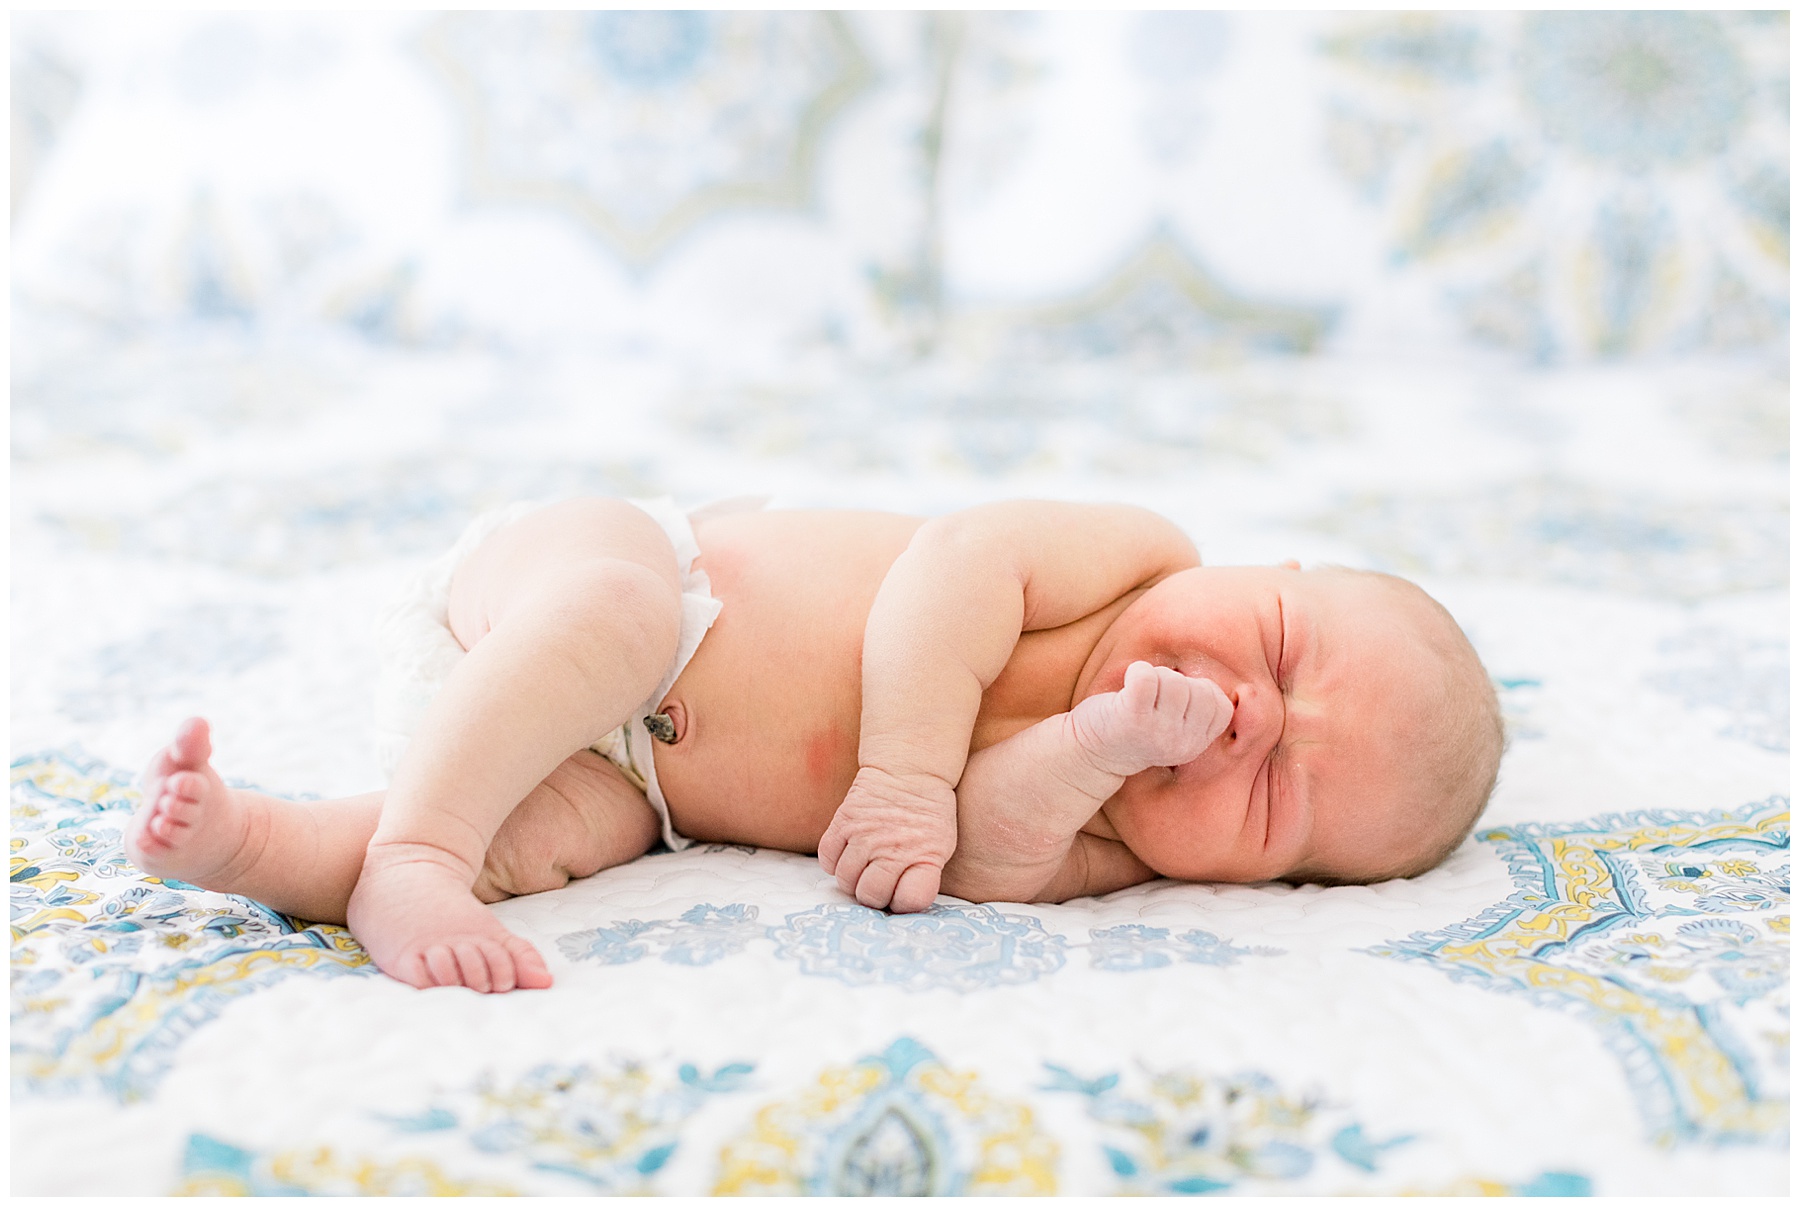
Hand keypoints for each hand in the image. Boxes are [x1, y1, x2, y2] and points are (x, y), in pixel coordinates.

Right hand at [816, 765, 957, 912]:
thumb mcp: (941, 844)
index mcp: (924, 856)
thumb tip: (902, 903)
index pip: (910, 900)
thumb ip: (925, 874)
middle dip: (874, 896)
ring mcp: (864, 836)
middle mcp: (892, 849)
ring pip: (846, 881)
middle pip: (870, 896)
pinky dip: (835, 864)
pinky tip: (848, 857)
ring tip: (863, 870)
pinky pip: (828, 860)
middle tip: (879, 885)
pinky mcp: (843, 823)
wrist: (909, 770)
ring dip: (853, 881)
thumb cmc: (928, 812)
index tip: (902, 895)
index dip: (904, 903)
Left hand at [1070, 660, 1233, 776]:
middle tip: (1151, 699)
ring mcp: (1158, 732)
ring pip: (1174, 680)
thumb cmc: (1135, 725)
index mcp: (1196, 744)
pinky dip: (1137, 672)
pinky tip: (1127, 686)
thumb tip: (1240, 686)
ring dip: (1153, 677)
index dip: (1195, 692)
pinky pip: (1147, 677)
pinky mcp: (1133, 719)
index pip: (1220, 704)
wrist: (1088, 753)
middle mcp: (1182, 743)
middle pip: (1198, 688)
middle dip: (1174, 682)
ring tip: (1137, 696)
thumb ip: (1200, 708)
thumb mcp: (1176, 725)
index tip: (1169, 703)